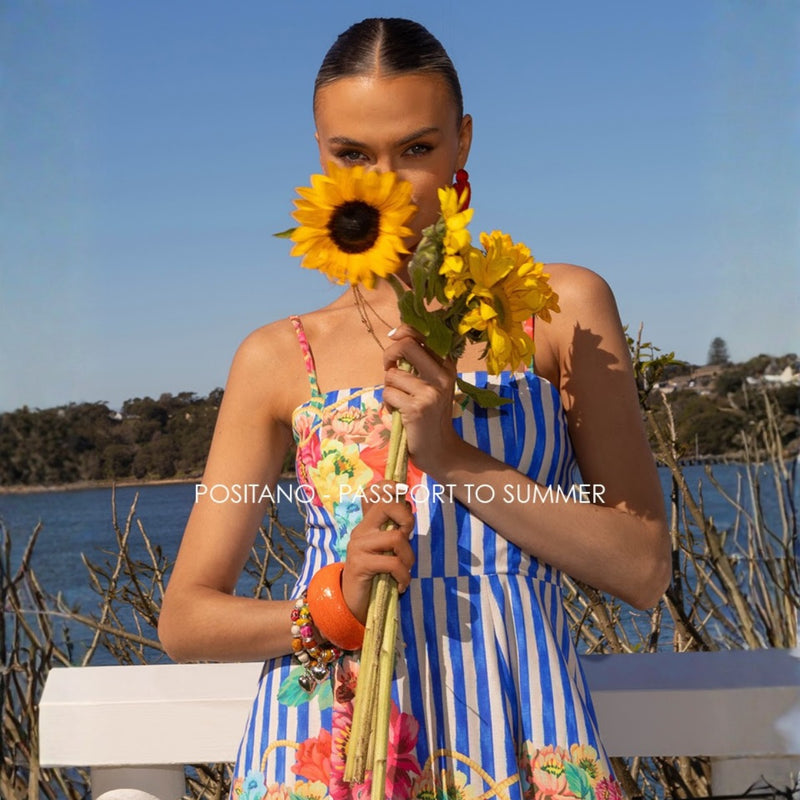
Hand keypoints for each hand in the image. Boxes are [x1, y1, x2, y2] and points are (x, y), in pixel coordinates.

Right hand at [341, 481, 414, 622]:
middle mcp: (361, 530)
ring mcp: (358, 546)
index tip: (404, 490)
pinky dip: (403, 576)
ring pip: (396, 537)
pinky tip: (401, 585)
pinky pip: (392, 563)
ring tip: (405, 572)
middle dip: (406, 519)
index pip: (374, 493)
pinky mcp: (360, 564)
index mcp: (368, 525)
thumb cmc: (375, 577)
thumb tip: (408, 505)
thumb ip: (395, 531)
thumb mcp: (386, 551)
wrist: (353, 604)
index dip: (389, 486)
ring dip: (408, 558)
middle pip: (387, 505)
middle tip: (407, 539)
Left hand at [382, 325, 459, 474]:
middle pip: (407, 345)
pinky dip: (387, 404)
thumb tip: (396, 335)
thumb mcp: (434, 384)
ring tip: (399, 400)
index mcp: (447, 365)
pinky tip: (398, 412)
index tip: (395, 336)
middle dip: (390, 353)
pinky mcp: (416, 408)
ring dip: (388, 387)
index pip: (427, 334)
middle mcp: (442, 375)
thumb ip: (422, 362)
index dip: (406, 329)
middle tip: (389, 366)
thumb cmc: (432, 415)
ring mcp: (430, 392)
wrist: (440, 449)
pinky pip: (388, 394)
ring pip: (392, 374)